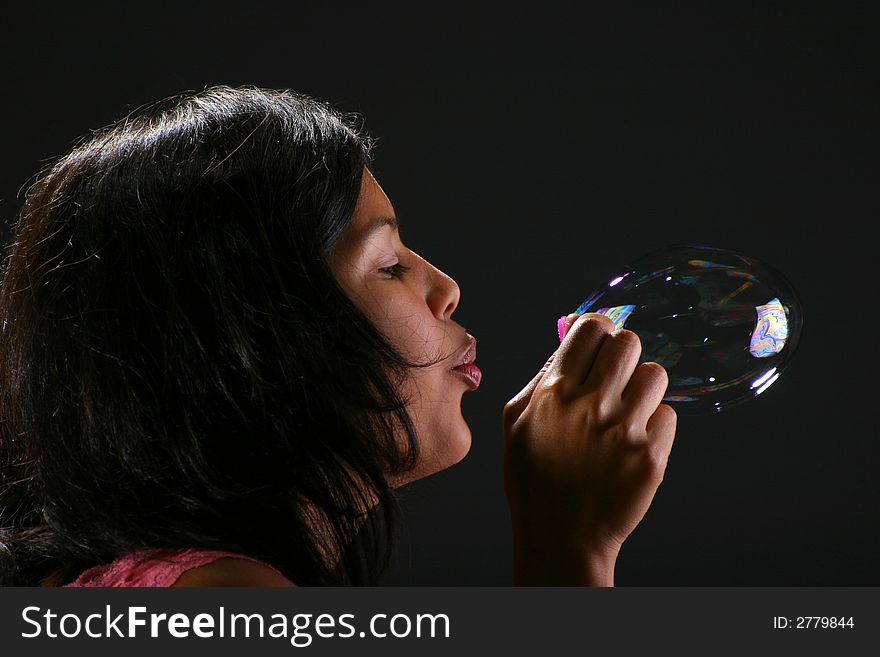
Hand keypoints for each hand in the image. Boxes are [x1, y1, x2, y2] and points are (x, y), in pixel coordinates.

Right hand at [502, 313, 676, 584]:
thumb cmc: (533, 477)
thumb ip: (544, 374)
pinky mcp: (651, 457)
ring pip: (656, 374)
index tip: (597, 342)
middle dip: (621, 354)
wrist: (560, 538)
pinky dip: (654, 424)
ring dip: (642, 387)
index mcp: (554, 393)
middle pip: (629, 343)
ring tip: (626, 410)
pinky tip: (632, 442)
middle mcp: (591, 407)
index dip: (597, 330)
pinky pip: (669, 415)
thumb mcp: (518, 421)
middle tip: (613, 377)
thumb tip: (570, 331)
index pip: (592, 328)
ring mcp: (624, 432)